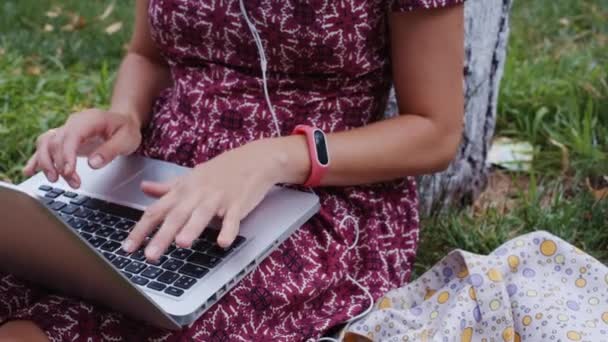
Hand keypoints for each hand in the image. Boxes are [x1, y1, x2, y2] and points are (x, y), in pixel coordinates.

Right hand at [23, 109, 142, 187]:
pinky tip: (29, 170)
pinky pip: (45, 145)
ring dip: (47, 163)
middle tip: (74, 183)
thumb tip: (93, 163)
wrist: (123, 121)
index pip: (71, 136)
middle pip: (57, 143)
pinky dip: (37, 158)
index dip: (67, 155)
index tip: (68, 172)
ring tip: (55, 179)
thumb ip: (111, 151)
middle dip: (61, 165)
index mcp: (88, 120)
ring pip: (46, 144)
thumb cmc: (126, 129)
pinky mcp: (64, 138)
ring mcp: (66, 130)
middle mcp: (73, 123)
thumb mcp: (127, 139)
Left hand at [122, 137, 309, 261]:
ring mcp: (218, 199)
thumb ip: (167, 187)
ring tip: (181, 244)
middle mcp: (197, 194)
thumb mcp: (191, 177)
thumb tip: (144, 188)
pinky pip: (232, 219)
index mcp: (183, 190)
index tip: (127, 248)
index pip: (156, 211)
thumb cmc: (221, 171)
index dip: (141, 229)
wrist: (254, 159)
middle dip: (162, 236)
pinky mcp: (237, 204)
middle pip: (176, 216)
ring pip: (202, 215)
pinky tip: (223, 242)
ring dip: (192, 229)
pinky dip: (228, 230)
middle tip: (150, 256)